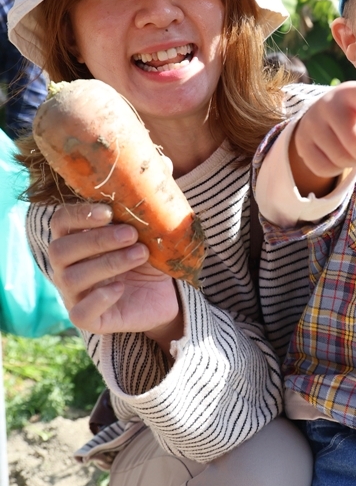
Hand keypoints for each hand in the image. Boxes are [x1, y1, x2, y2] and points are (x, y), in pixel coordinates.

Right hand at [49, 202, 181, 347]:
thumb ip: (145, 199)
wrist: (165, 292)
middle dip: (97, 239)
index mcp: (75, 238)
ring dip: (108, 263)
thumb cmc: (147, 253)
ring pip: (72, 278)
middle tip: (132, 234)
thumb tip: (166, 165)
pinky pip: (80, 313)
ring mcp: (75, 294)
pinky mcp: (89, 319)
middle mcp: (67, 266)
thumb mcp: (148, 227)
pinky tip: (120, 288)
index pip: (61, 221)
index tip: (109, 212)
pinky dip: (99, 299)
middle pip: (61, 250)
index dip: (79, 215)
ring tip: (141, 253)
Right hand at [290, 81, 355, 195]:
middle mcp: (331, 104)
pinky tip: (337, 155)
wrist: (323, 116)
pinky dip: (337, 169)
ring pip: (340, 158)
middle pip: (355, 141)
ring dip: (354, 162)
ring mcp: (312, 123)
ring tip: (354, 149)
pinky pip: (325, 168)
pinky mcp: (302, 142)